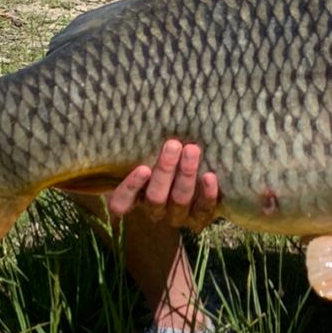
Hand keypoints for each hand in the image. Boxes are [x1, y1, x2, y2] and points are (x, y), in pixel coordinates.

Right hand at [106, 138, 220, 231]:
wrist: (197, 180)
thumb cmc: (165, 160)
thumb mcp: (149, 155)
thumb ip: (144, 145)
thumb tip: (145, 114)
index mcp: (136, 198)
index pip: (122, 202)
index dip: (131, 188)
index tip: (143, 168)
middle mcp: (155, 209)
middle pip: (156, 196)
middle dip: (165, 170)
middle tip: (173, 145)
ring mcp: (177, 215)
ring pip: (179, 200)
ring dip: (186, 175)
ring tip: (192, 151)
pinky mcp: (199, 218)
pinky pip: (203, 210)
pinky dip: (207, 194)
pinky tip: (209, 176)